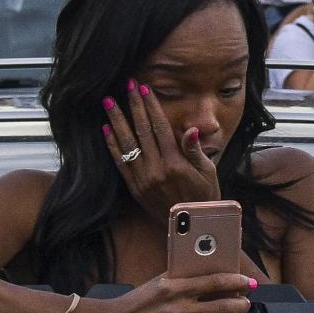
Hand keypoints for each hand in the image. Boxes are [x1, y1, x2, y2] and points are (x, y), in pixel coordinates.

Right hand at [87, 272, 256, 312]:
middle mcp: (180, 311)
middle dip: (242, 305)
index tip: (249, 283)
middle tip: (246, 303)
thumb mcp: (157, 283)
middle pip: (224, 308)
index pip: (216, 282)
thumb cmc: (136, 303)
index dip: (237, 282)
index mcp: (174, 289)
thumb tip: (210, 274)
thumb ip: (182, 279)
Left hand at [102, 82, 219, 218]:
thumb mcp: (208, 172)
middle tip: (125, 86)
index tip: (144, 89)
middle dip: (133, 106)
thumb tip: (190, 129)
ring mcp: (143, 180)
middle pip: (141, 131)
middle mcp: (156, 170)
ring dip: (116, 121)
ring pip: (126, 144)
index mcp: (175, 163)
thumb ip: (196, 150)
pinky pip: (120, 164)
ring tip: (108, 102)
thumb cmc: (205, 196)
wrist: (192, 226)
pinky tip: (105, 130)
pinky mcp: (135, 189)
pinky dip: (112, 146)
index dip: (151, 106)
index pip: (160, 127)